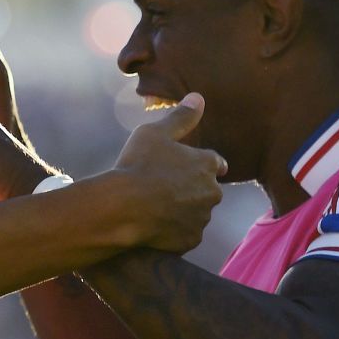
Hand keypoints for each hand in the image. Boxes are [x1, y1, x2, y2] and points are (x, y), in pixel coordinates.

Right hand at [111, 94, 225, 252]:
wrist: (122, 209)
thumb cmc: (136, 166)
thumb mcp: (154, 133)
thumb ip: (180, 117)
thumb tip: (199, 98)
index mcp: (207, 164)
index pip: (216, 163)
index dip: (202, 164)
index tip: (189, 167)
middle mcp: (212, 192)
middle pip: (207, 190)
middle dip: (191, 189)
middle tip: (164, 188)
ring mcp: (202, 218)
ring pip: (196, 213)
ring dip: (183, 211)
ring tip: (155, 208)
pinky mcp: (190, 240)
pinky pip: (184, 235)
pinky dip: (173, 231)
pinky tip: (153, 225)